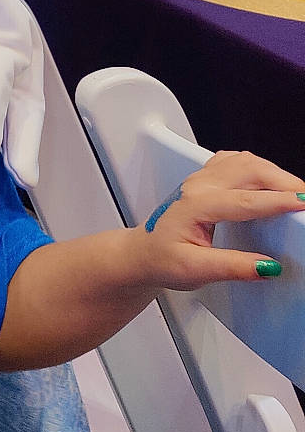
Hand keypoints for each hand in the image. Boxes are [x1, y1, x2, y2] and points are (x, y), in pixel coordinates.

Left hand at [135, 152, 304, 288]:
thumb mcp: (196, 271)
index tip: (303, 205)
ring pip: (244, 160)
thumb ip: (233, 267)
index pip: (245, 201)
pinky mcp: (205, 180)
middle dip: (283, 182)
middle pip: (249, 170)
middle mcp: (199, 186)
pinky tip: (269, 180)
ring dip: (273, 172)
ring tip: (295, 192)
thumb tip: (267, 266)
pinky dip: (258, 167)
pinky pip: (235, 161)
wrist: (143, 253)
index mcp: (196, 205)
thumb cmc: (162, 259)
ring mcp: (201, 179)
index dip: (278, 203)